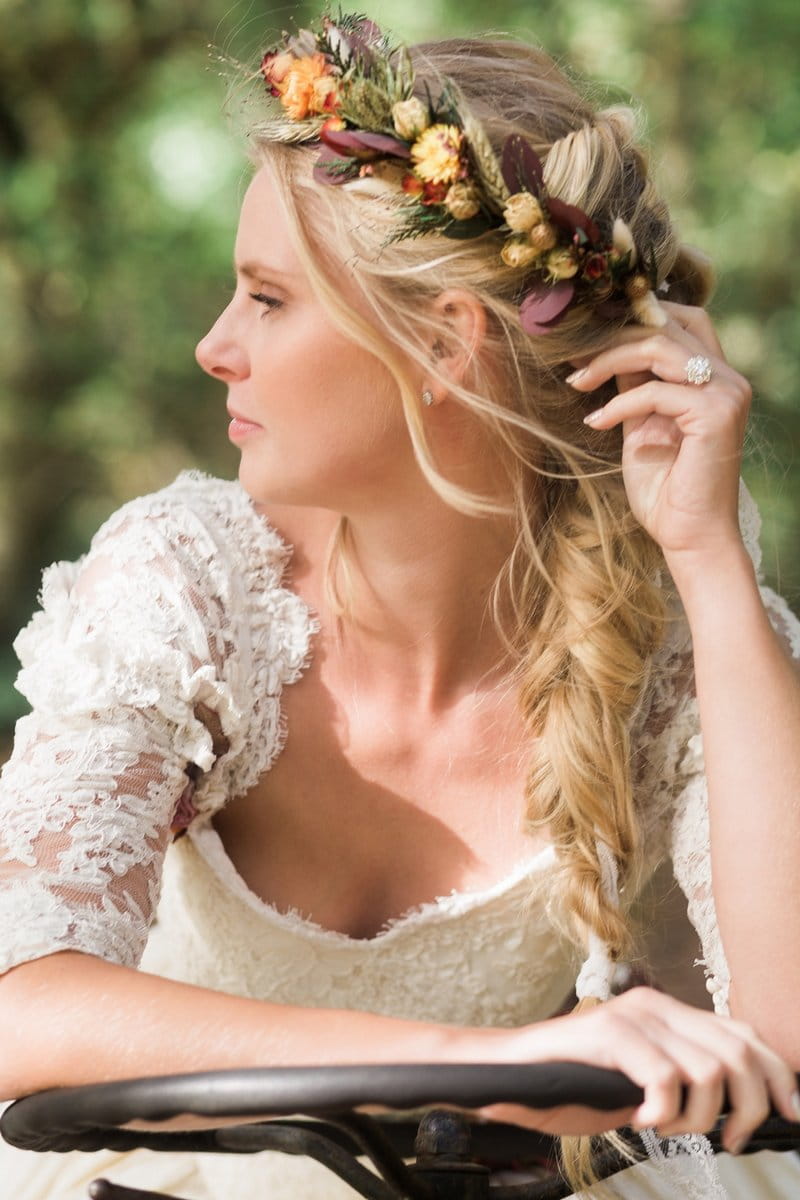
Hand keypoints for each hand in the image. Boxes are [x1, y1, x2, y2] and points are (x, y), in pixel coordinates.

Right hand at [479, 988, 798, 1152]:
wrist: (509, 1075)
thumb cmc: (573, 1085)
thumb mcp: (644, 1084)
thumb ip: (686, 1078)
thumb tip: (741, 1104)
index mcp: (668, 1012)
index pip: (744, 1035)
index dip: (777, 1076)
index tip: (790, 1115)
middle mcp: (654, 1005)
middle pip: (737, 1052)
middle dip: (749, 1106)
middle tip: (729, 1140)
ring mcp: (630, 1016)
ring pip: (708, 1068)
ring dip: (700, 1116)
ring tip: (672, 1129)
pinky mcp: (606, 1034)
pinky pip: (663, 1077)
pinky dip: (665, 1111)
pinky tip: (644, 1120)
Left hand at [567, 303, 750, 563]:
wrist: (688, 536)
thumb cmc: (665, 489)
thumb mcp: (641, 424)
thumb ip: (634, 384)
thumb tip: (604, 347)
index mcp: (714, 377)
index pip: (683, 318)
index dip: (636, 316)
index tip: (588, 336)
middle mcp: (728, 379)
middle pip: (666, 325)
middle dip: (612, 336)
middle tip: (572, 357)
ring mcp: (727, 393)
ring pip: (658, 347)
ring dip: (608, 360)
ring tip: (577, 382)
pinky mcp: (715, 414)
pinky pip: (656, 390)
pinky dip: (619, 403)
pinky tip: (596, 420)